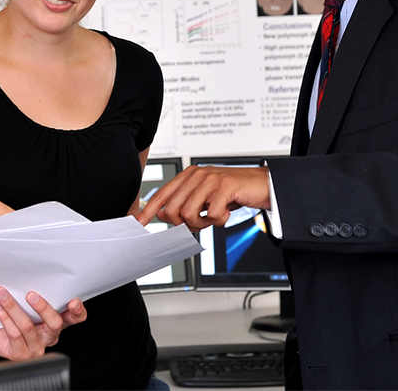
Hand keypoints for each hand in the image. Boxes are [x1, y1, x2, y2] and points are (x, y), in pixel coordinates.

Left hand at [0, 287, 86, 360]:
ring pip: (28, 326)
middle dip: (43, 307)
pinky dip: (5, 317)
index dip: (77, 311)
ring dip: (13, 307)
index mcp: (58, 321)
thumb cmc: (16, 311)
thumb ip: (40, 291)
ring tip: (3, 294)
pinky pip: (14, 334)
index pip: (75, 318)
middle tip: (30, 294)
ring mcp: (36, 346)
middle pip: (55, 323)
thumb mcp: (30, 300)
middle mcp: (50, 336)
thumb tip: (37, 269)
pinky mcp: (20, 353)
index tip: (73, 301)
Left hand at [137, 165, 270, 230]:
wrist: (261, 184)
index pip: (161, 195)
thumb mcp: (205, 198)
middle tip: (201, 221)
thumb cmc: (232, 192)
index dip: (147, 212)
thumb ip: (186, 205)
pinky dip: (218, 221)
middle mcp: (196, 175)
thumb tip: (165, 218)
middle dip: (184, 224)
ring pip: (189, 214)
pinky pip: (211, 215)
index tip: (136, 223)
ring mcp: (210, 179)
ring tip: (214, 217)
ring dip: (202, 223)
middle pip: (172, 210)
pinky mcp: (225, 186)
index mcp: (188, 176)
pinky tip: (225, 213)